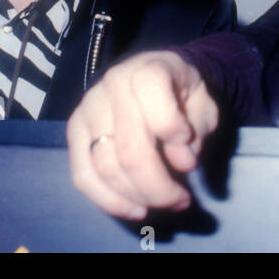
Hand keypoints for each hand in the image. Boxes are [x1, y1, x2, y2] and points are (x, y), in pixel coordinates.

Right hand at [66, 50, 218, 219]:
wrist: (153, 81)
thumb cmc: (182, 95)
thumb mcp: (203, 106)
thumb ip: (197, 130)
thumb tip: (181, 163)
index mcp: (148, 69)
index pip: (151, 93)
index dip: (171, 125)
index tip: (187, 140)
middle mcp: (112, 84)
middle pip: (129, 148)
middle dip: (159, 186)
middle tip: (182, 201)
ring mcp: (88, 108)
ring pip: (105, 167)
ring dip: (138, 197)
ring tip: (166, 204)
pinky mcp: (75, 132)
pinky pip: (83, 176)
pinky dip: (110, 201)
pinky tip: (135, 209)